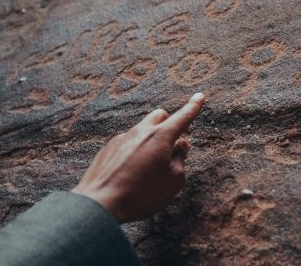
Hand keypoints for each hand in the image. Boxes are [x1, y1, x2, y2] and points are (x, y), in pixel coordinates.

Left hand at [72, 93, 204, 222]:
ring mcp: (122, 138)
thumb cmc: (142, 194)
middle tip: (172, 145)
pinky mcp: (108, 148)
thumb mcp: (174, 180)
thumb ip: (180, 158)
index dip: (193, 107)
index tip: (200, 96)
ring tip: (149, 167)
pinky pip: (127, 142)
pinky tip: (130, 172)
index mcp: (161, 137)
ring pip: (142, 130)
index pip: (182, 117)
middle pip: (160, 116)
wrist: (100, 203)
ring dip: (151, 140)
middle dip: (169, 124)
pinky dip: (134, 151)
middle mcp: (141, 132)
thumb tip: (179, 145)